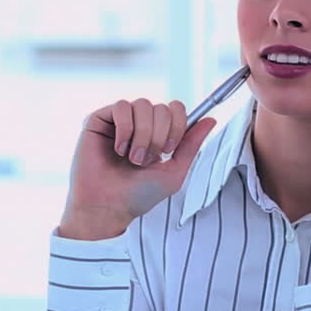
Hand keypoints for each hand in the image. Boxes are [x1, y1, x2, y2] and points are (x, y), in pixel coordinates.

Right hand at [59, 98, 217, 239]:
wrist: (108, 206)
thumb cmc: (138, 195)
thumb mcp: (174, 172)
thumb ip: (191, 145)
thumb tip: (210, 119)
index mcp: (157, 134)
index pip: (175, 109)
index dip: (178, 125)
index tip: (169, 150)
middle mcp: (139, 124)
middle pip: (162, 107)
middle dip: (158, 136)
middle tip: (146, 160)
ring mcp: (119, 121)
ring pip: (142, 104)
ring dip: (142, 135)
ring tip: (133, 157)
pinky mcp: (99, 120)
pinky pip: (121, 106)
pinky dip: (125, 129)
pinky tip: (119, 149)